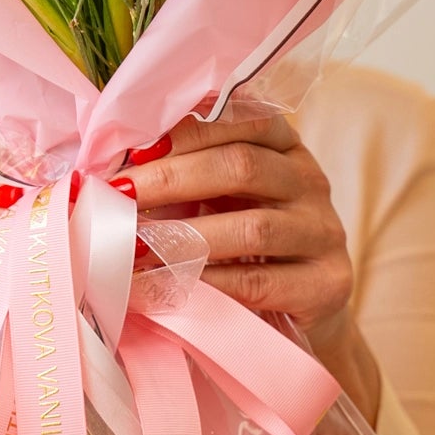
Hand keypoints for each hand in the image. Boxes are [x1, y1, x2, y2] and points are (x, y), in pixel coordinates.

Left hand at [121, 109, 382, 424]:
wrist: (303, 315)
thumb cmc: (245, 249)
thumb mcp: (220, 201)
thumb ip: (181, 178)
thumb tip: (108, 173)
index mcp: (284, 147)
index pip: (242, 120)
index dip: (185, 132)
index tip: (132, 152)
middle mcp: (310, 181)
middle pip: (242, 167)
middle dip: (171, 179)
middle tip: (117, 198)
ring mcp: (324, 232)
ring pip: (251, 228)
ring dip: (181, 238)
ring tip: (130, 248)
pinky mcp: (326, 284)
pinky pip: (257, 284)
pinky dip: (202, 286)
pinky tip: (158, 290)